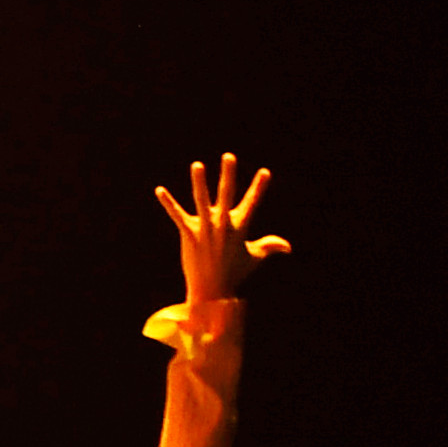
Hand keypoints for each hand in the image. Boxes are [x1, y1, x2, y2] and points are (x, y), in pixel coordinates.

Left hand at [160, 152, 288, 312]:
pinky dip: (168, 203)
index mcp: (240, 228)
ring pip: (201, 200)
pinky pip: (177, 215)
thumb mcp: (254, 258)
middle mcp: (223, 225)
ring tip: (197, 165)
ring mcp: (205, 229)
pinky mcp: (189, 234)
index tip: (265, 171)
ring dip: (199, 182)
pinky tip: (159, 190)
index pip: (252, 203)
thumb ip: (269, 247)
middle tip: (229, 156)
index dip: (258, 187)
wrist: (213, 290)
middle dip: (228, 175)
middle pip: (227, 194)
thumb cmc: (235, 274)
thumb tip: (287, 246)